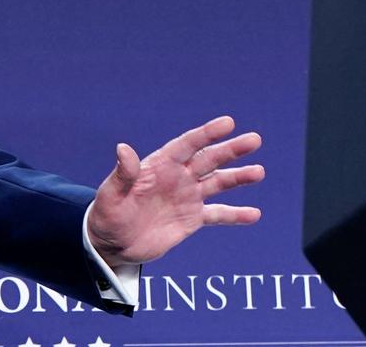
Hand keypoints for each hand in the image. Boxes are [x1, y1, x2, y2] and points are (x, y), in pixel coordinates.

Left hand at [87, 116, 263, 266]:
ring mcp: (186, 197)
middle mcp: (177, 177)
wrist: (112, 243)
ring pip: (218, 183)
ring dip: (238, 177)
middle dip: (231, 150)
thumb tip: (123, 148)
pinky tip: (254, 214)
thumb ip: (123, 174)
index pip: (186, 145)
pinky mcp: (192, 218)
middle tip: (254, 140)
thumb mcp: (111, 195)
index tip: (228, 123)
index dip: (206, 134)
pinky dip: (236, 215)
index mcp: (158, 166)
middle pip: (208, 159)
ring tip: (258, 171)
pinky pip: (218, 214)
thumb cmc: (107, 215)